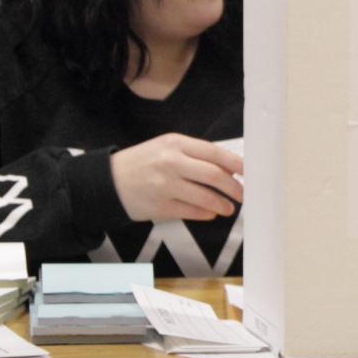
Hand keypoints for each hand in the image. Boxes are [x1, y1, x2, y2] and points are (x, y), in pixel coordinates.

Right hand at [110, 133, 243, 222]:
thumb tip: (228, 169)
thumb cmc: (143, 162)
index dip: (236, 164)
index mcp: (175, 144)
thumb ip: (195, 155)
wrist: (108, 181)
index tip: (248, 171)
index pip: (214, 153)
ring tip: (229, 208)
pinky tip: (211, 213)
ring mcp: (165, 185)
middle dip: (234, 187)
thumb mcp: (166, 148)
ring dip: (222, 204)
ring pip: (205, 197)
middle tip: (243, 194)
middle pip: (214, 175)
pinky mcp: (160, 206)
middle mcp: (171, 163)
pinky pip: (191, 212)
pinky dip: (206, 213)